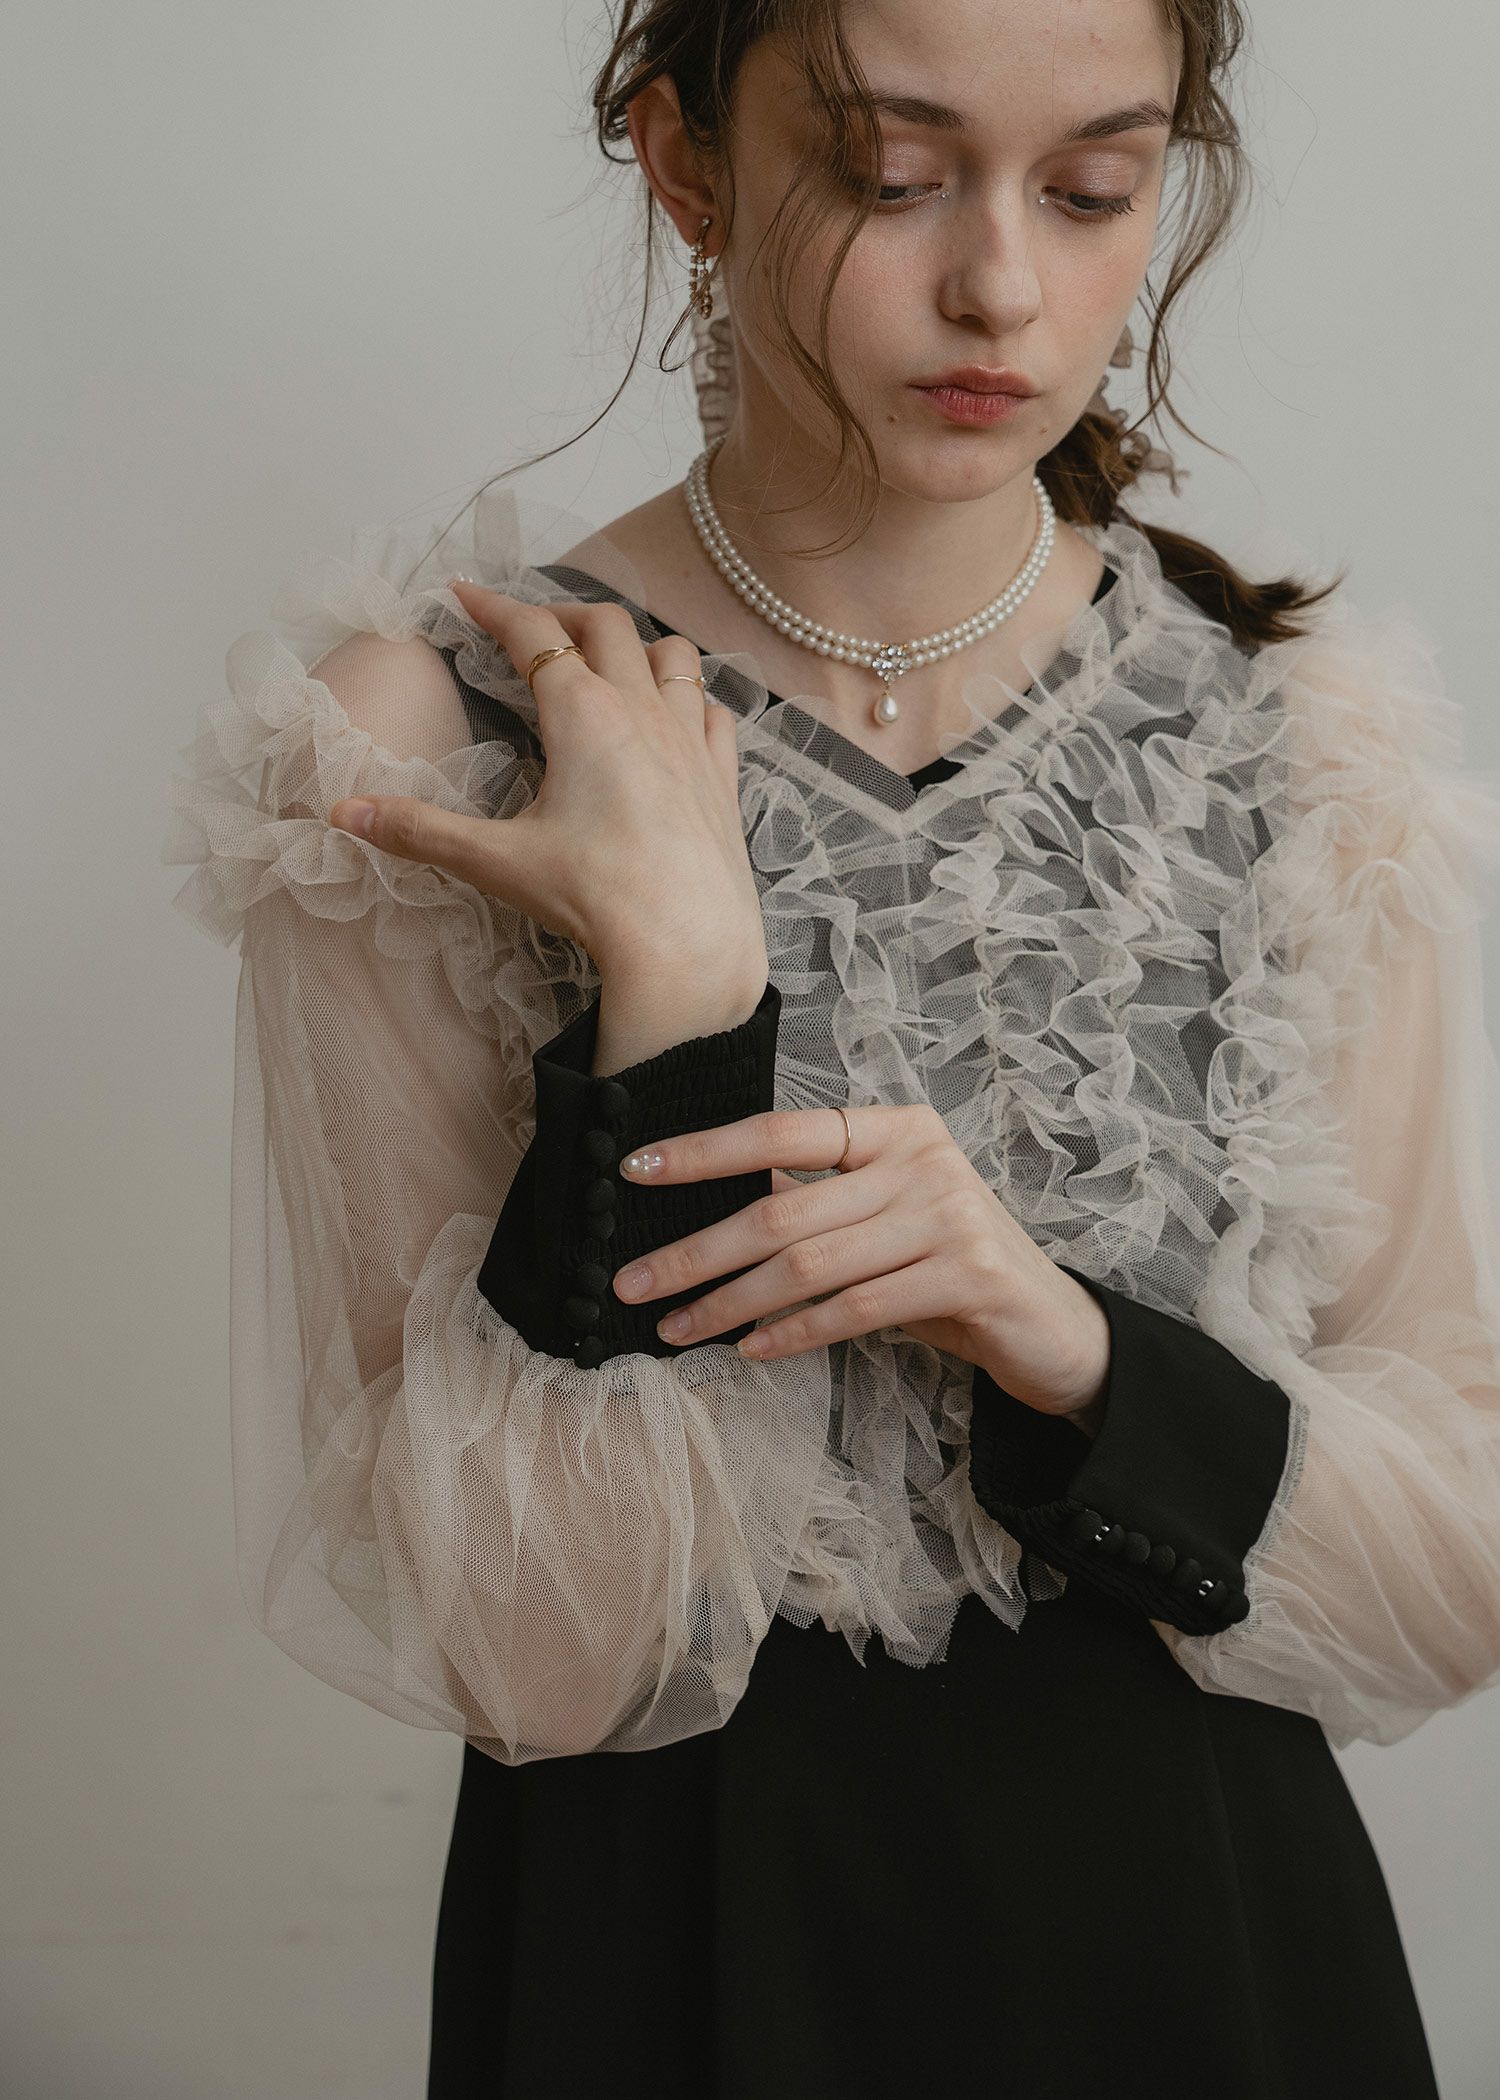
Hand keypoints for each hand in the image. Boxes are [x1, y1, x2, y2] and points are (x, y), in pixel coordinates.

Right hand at [327, 583, 767, 985]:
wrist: (685, 945)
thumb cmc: (594, 896)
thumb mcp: (495, 862)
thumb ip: (419, 831)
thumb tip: (343, 816)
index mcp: (582, 713)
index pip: (531, 634)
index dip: (493, 606)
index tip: (464, 595)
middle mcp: (642, 709)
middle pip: (607, 626)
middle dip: (564, 616)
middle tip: (531, 630)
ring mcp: (691, 740)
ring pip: (673, 656)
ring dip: (638, 645)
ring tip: (609, 661)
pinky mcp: (722, 778)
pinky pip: (715, 712)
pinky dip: (692, 698)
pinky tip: (678, 717)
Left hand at [611, 1102, 1112, 1419]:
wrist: (1051, 1324)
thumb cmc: (946, 1267)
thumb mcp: (881, 1216)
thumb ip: (814, 1200)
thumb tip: (707, 1201)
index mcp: (896, 1129)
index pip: (782, 1130)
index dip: (704, 1151)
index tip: (634, 1171)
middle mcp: (923, 1160)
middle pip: (781, 1208)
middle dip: (694, 1251)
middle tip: (632, 1283)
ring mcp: (949, 1216)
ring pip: (808, 1265)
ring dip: (728, 1303)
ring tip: (675, 1328)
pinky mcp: (966, 1276)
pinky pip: (854, 1308)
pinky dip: (792, 1333)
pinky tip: (749, 1349)